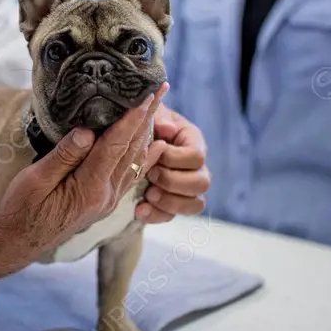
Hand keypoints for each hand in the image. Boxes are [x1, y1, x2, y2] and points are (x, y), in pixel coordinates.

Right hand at [0, 83, 168, 287]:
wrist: (19, 242)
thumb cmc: (21, 210)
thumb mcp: (35, 180)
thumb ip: (63, 156)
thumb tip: (87, 131)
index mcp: (89, 188)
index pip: (115, 145)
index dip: (131, 118)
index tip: (144, 95)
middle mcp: (106, 195)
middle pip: (132, 149)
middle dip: (148, 117)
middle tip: (161, 90)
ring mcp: (108, 200)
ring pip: (135, 160)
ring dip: (148, 132)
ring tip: (159, 107)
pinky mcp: (104, 201)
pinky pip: (131, 174)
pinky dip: (144, 155)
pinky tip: (155, 144)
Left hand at [134, 105, 209, 223]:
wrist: (129, 135)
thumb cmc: (142, 121)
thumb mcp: (150, 114)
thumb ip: (157, 118)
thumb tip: (167, 128)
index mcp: (192, 141)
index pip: (197, 156)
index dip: (176, 159)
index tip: (155, 154)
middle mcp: (195, 166)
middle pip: (201, 183)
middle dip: (173, 182)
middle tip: (150, 175)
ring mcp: (186, 187)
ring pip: (195, 204)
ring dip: (170, 202)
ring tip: (147, 195)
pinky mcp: (172, 202)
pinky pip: (174, 216)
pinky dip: (157, 215)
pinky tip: (140, 210)